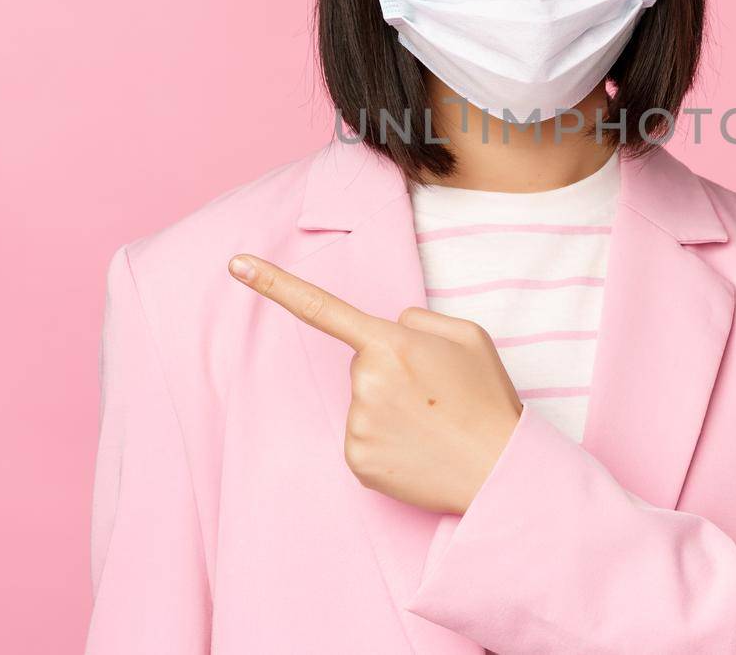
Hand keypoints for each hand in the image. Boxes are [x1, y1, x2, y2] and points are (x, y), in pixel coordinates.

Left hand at [227, 252, 522, 514]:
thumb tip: (389, 328)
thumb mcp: (468, 336)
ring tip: (432, 424)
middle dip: (391, 371)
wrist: (499, 471)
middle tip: (435, 395)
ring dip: (390, 408)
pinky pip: (362, 439)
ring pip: (362, 402)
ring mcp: (357, 424)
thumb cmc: (487, 399)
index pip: (322, 307)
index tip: (236, 264)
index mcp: (392, 342)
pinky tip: (417, 448)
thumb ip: (420, 320)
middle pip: (362, 363)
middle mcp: (366, 380)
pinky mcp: (356, 461)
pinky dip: (386, 442)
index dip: (274, 284)